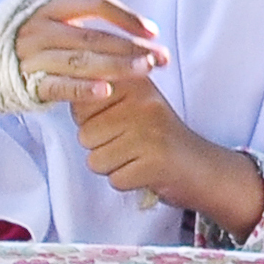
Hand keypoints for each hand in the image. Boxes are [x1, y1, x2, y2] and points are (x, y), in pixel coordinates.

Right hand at [0, 0, 166, 108]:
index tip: (152, 30)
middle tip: (163, 58)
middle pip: (94, 37)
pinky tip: (107, 92)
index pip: (95, 5)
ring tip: (145, 72)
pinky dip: (81, 89)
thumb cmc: (11, 29)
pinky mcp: (23, 83)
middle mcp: (41, 29)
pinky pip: (56, 86)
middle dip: (132, 47)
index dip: (126, 16)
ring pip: (81, 62)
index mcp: (49, 6)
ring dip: (116, 67)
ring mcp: (31, 57)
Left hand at [67, 65, 258, 227]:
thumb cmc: (158, 136)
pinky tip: (145, 170)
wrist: (199, 166)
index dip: (92, 120)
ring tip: (137, 156)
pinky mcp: (155, 162)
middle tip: (131, 143)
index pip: (82, 103)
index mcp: (136, 82)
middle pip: (85, 135)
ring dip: (113, 165)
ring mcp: (150, 132)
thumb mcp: (134, 102)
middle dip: (101, 147)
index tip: (118, 121)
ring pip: (96, 160)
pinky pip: (114, 179)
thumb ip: (102, 91)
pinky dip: (126, 181)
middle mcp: (144, 102)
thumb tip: (64, 83)